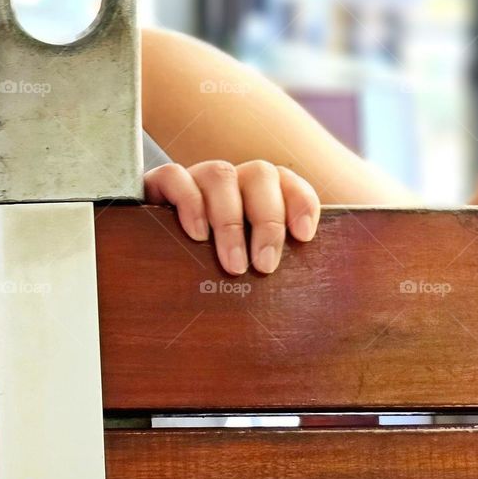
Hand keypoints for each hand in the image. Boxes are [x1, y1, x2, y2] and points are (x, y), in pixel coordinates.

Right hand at [143, 159, 319, 274]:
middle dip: (267, 221)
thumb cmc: (211, 279)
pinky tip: (196, 234)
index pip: (287, 180)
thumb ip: (275, 270)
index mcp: (256, 196)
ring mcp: (194, 182)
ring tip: (232, 263)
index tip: (304, 237)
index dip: (300, 202)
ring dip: (230, 220)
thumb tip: (326, 304)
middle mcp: (229, 184)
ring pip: (220, 174)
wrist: (151, 277)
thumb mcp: (251, 272)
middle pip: (259, 174)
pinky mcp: (157, 187)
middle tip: (264, 266)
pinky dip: (188, 202)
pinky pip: (174, 176)